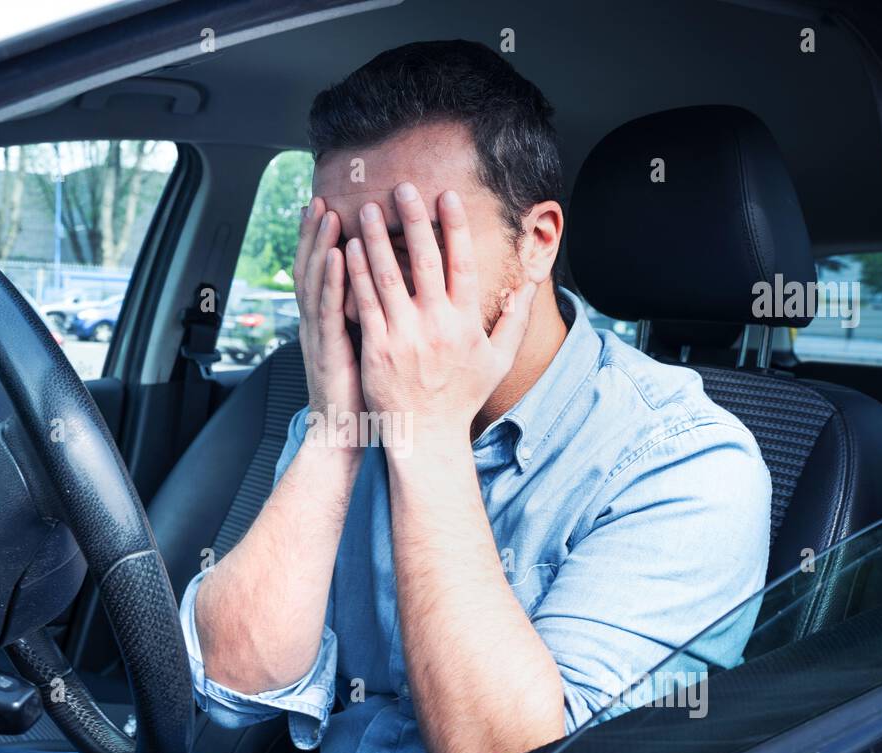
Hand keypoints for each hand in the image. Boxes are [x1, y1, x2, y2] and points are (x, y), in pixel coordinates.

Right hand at [293, 197, 364, 428]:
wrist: (343, 435)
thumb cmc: (361, 394)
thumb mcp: (364, 348)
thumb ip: (368, 318)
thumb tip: (387, 293)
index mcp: (325, 323)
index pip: (321, 273)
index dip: (320, 241)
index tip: (326, 208)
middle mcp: (317, 324)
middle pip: (311, 268)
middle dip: (314, 233)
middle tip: (319, 199)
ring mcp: (320, 336)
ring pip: (316, 282)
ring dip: (321, 245)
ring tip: (327, 212)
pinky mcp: (330, 351)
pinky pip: (330, 309)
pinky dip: (333, 279)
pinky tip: (340, 254)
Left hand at [344, 183, 535, 447]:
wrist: (427, 437)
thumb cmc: (462, 397)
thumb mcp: (499, 360)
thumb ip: (515, 318)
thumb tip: (530, 282)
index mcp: (467, 323)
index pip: (463, 264)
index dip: (455, 228)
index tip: (446, 197)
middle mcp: (437, 326)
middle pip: (425, 261)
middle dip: (414, 220)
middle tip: (403, 186)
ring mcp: (405, 337)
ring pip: (389, 277)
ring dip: (379, 239)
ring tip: (370, 209)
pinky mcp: (377, 349)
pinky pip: (366, 303)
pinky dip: (357, 274)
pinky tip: (351, 248)